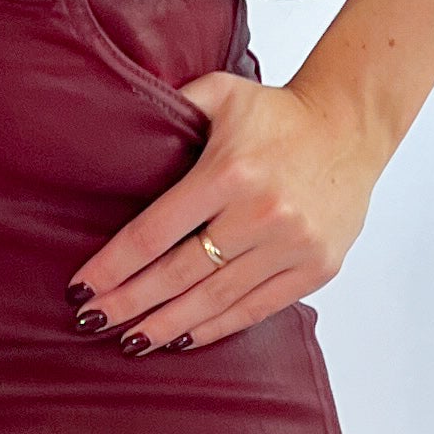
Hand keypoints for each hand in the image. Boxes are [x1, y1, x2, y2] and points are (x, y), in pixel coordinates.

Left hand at [68, 68, 386, 354]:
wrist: (351, 126)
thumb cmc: (279, 113)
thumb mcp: (222, 92)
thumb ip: (172, 104)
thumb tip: (117, 120)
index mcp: (230, 173)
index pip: (155, 232)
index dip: (114, 265)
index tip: (82, 288)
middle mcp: (261, 214)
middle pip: (179, 274)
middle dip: (129, 303)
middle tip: (91, 321)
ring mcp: (293, 246)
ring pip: (215, 299)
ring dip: (166, 325)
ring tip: (129, 341)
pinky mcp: (317, 268)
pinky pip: (256, 308)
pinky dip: (216, 327)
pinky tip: (181, 338)